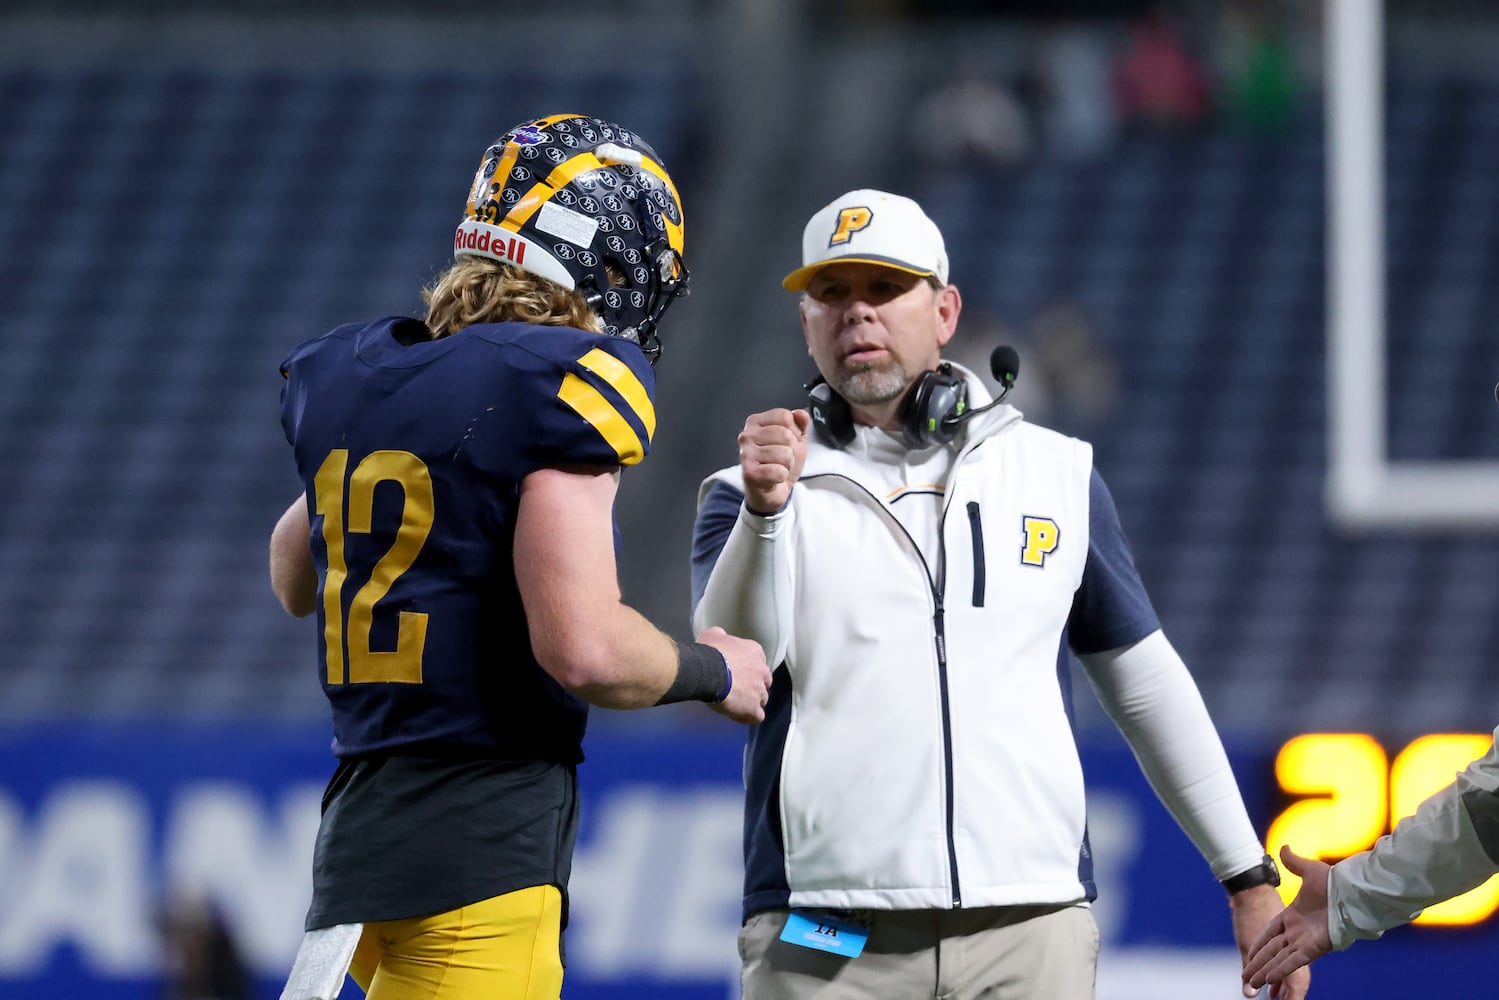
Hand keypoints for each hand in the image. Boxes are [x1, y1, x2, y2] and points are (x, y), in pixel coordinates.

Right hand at [696, 626, 771, 723]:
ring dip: (751, 702)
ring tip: (735, 704)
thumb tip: (720, 636)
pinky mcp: (753, 709)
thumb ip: (721, 637)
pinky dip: (748, 717)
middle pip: (763, 681)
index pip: (758, 661)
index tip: (737, 672)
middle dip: (753, 685)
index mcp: (754, 652)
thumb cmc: (710, 651)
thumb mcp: (713, 635)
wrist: (708, 671)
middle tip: (736, 688)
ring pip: (762, 699)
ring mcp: (760, 691)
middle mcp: (762, 671)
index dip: (748, 668)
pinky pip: (756, 716)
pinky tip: (737, 716)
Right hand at [739, 408, 810, 512]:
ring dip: (787, 465)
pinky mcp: (749, 472)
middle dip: (792, 450)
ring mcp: (746, 453)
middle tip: (782, 459)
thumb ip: (800, 424)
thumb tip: (801, 414)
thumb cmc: (778, 464)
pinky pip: (779, 471)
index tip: (787, 443)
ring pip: (784, 453)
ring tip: (778, 468)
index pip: (785, 416)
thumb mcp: (794, 440)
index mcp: (756, 422)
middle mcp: (747, 435)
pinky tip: (773, 478)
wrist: (770, 492)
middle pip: (786, 435)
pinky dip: (782, 477)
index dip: (794, 431)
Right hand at [1242, 847, 1331, 997]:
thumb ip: (1294, 863)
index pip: (1270, 933)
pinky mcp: (1315, 947)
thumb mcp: (1309, 870)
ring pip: (1279, 959)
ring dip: (1265, 971)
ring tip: (1252, 984)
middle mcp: (1297, 931)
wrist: (1353, 891)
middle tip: (1245, 977)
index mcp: (1293, 915)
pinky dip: (1282, 968)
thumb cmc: (1334, 881)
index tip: (1248, 954)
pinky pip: (1294, 960)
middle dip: (1257, 964)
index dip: (1259, 944)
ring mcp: (1305, 941)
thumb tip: (1284, 848)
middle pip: (1271, 950)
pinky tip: (1269, 977)